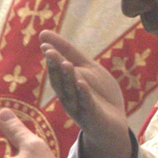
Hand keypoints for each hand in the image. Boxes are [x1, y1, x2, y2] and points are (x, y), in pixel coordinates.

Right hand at [40, 30, 132, 157]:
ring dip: (68, 77)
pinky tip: (81, 83)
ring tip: (65, 62)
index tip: (44, 41)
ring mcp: (79, 106)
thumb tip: (44, 33)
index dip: (52, 55)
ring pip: (71, 91)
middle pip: (60, 79)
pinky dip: (84, 94)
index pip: (57, 67)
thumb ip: (69, 53)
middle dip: (55, 65)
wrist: (113, 124)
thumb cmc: (98, 94)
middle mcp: (68, 95)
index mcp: (65, 83)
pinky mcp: (92, 116)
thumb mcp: (87, 69)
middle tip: (49, 50)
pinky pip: (87, 104)